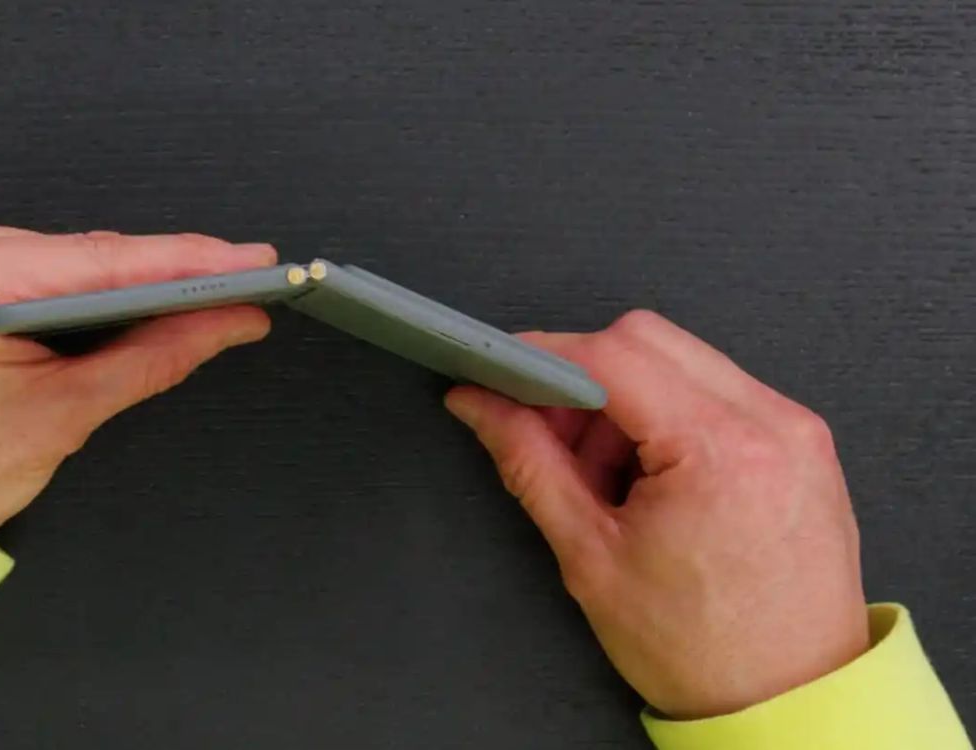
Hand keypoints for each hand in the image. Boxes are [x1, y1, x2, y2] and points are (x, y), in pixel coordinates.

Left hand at [0, 209, 275, 535]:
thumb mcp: (57, 418)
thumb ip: (152, 358)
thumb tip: (222, 321)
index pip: (96, 260)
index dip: (185, 263)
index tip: (248, 262)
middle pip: (68, 252)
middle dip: (146, 278)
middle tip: (227, 291)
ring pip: (39, 254)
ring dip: (94, 283)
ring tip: (166, 305)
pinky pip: (1, 258)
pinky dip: (46, 284)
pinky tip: (88, 306)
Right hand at [445, 310, 866, 718]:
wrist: (788, 700)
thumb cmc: (703, 650)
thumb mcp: (589, 555)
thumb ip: (528, 462)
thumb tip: (481, 405)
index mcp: (720, 451)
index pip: (612, 354)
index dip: (542, 355)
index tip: (499, 372)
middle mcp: (770, 424)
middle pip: (647, 338)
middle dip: (583, 375)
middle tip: (546, 432)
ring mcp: (794, 428)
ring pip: (681, 359)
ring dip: (625, 398)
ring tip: (606, 475)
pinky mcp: (801, 441)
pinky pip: (717, 391)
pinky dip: (667, 415)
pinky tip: (647, 475)